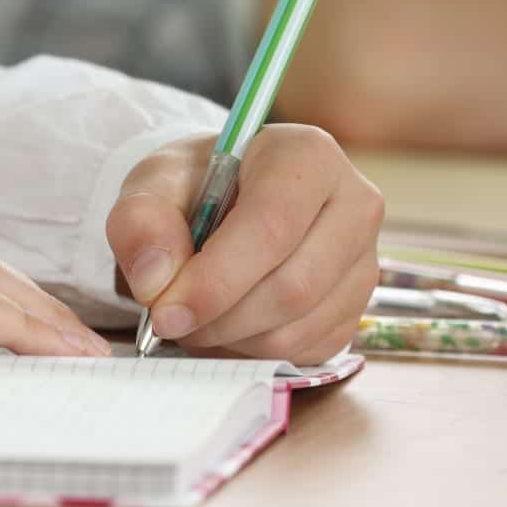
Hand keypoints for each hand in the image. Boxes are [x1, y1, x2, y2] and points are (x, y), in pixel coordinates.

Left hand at [106, 126, 383, 365]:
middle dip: (220, 317)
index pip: (272, 226)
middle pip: (293, 286)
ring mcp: (364, 260)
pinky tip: (227, 324)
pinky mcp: (357, 308)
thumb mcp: (153, 184)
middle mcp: (354, 203)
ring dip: (232, 339)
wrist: (225, 201)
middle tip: (169, 320)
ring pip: (299, 327)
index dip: (217, 279)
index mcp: (307, 154)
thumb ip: (142, 222)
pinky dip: (254, 352)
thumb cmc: (196, 186)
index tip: (165, 311)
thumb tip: (156, 282)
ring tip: (195, 317)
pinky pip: (306, 350)